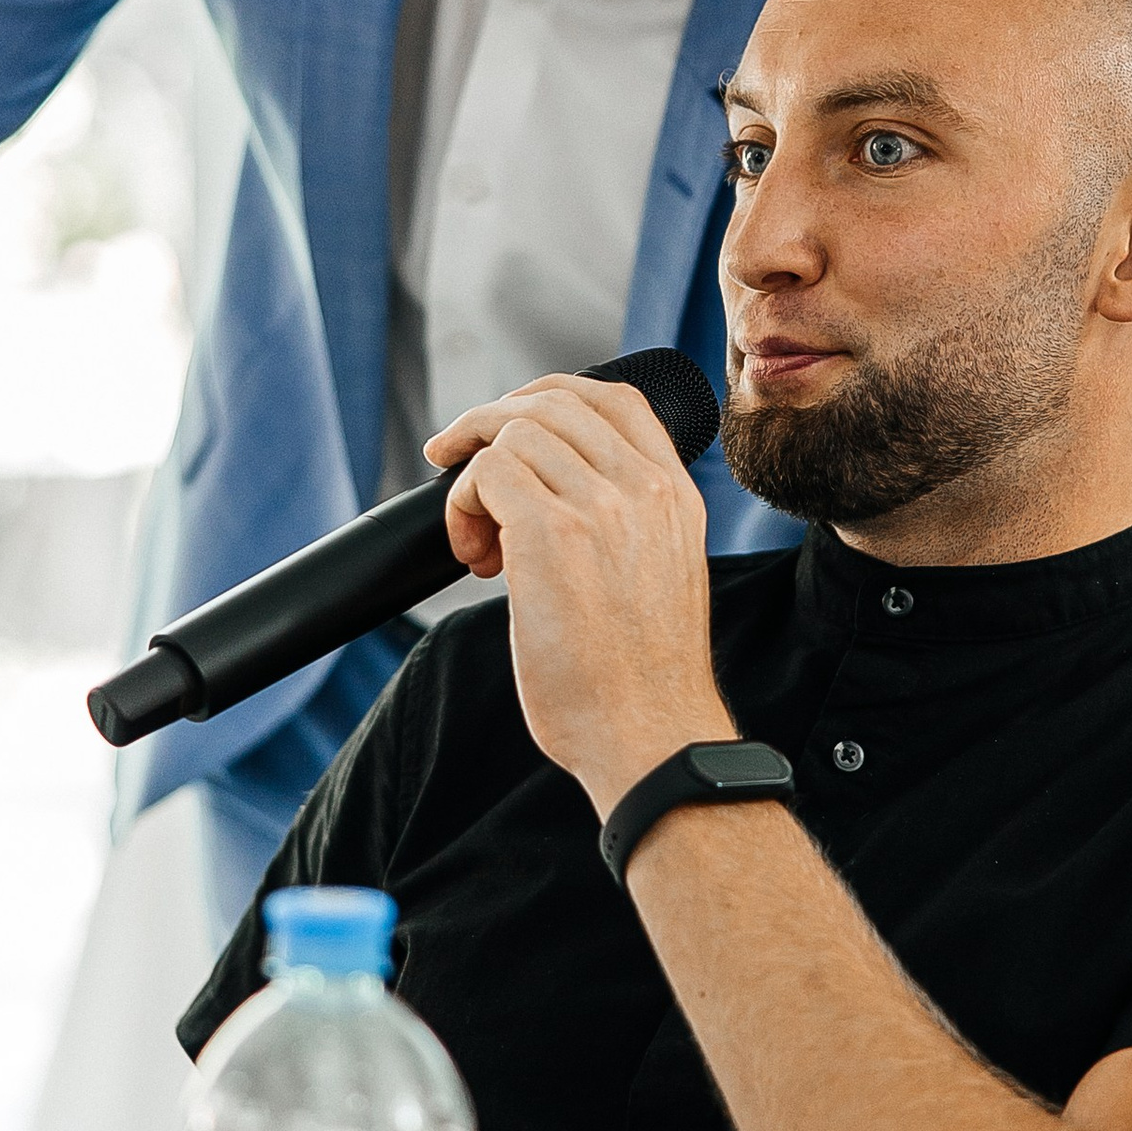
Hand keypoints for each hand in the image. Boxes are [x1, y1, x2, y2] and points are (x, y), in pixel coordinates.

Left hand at [425, 375, 734, 814]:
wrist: (651, 735)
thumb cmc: (643, 679)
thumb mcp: (662, 572)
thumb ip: (628, 520)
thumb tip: (552, 492)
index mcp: (676, 494)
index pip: (614, 399)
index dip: (547, 396)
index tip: (507, 424)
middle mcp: (643, 488)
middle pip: (549, 403)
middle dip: (488, 424)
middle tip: (455, 463)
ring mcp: (599, 506)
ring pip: (511, 435)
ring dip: (472, 480)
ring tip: (478, 544)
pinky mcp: (551, 535)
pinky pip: (486, 475)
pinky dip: (463, 505)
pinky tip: (474, 555)